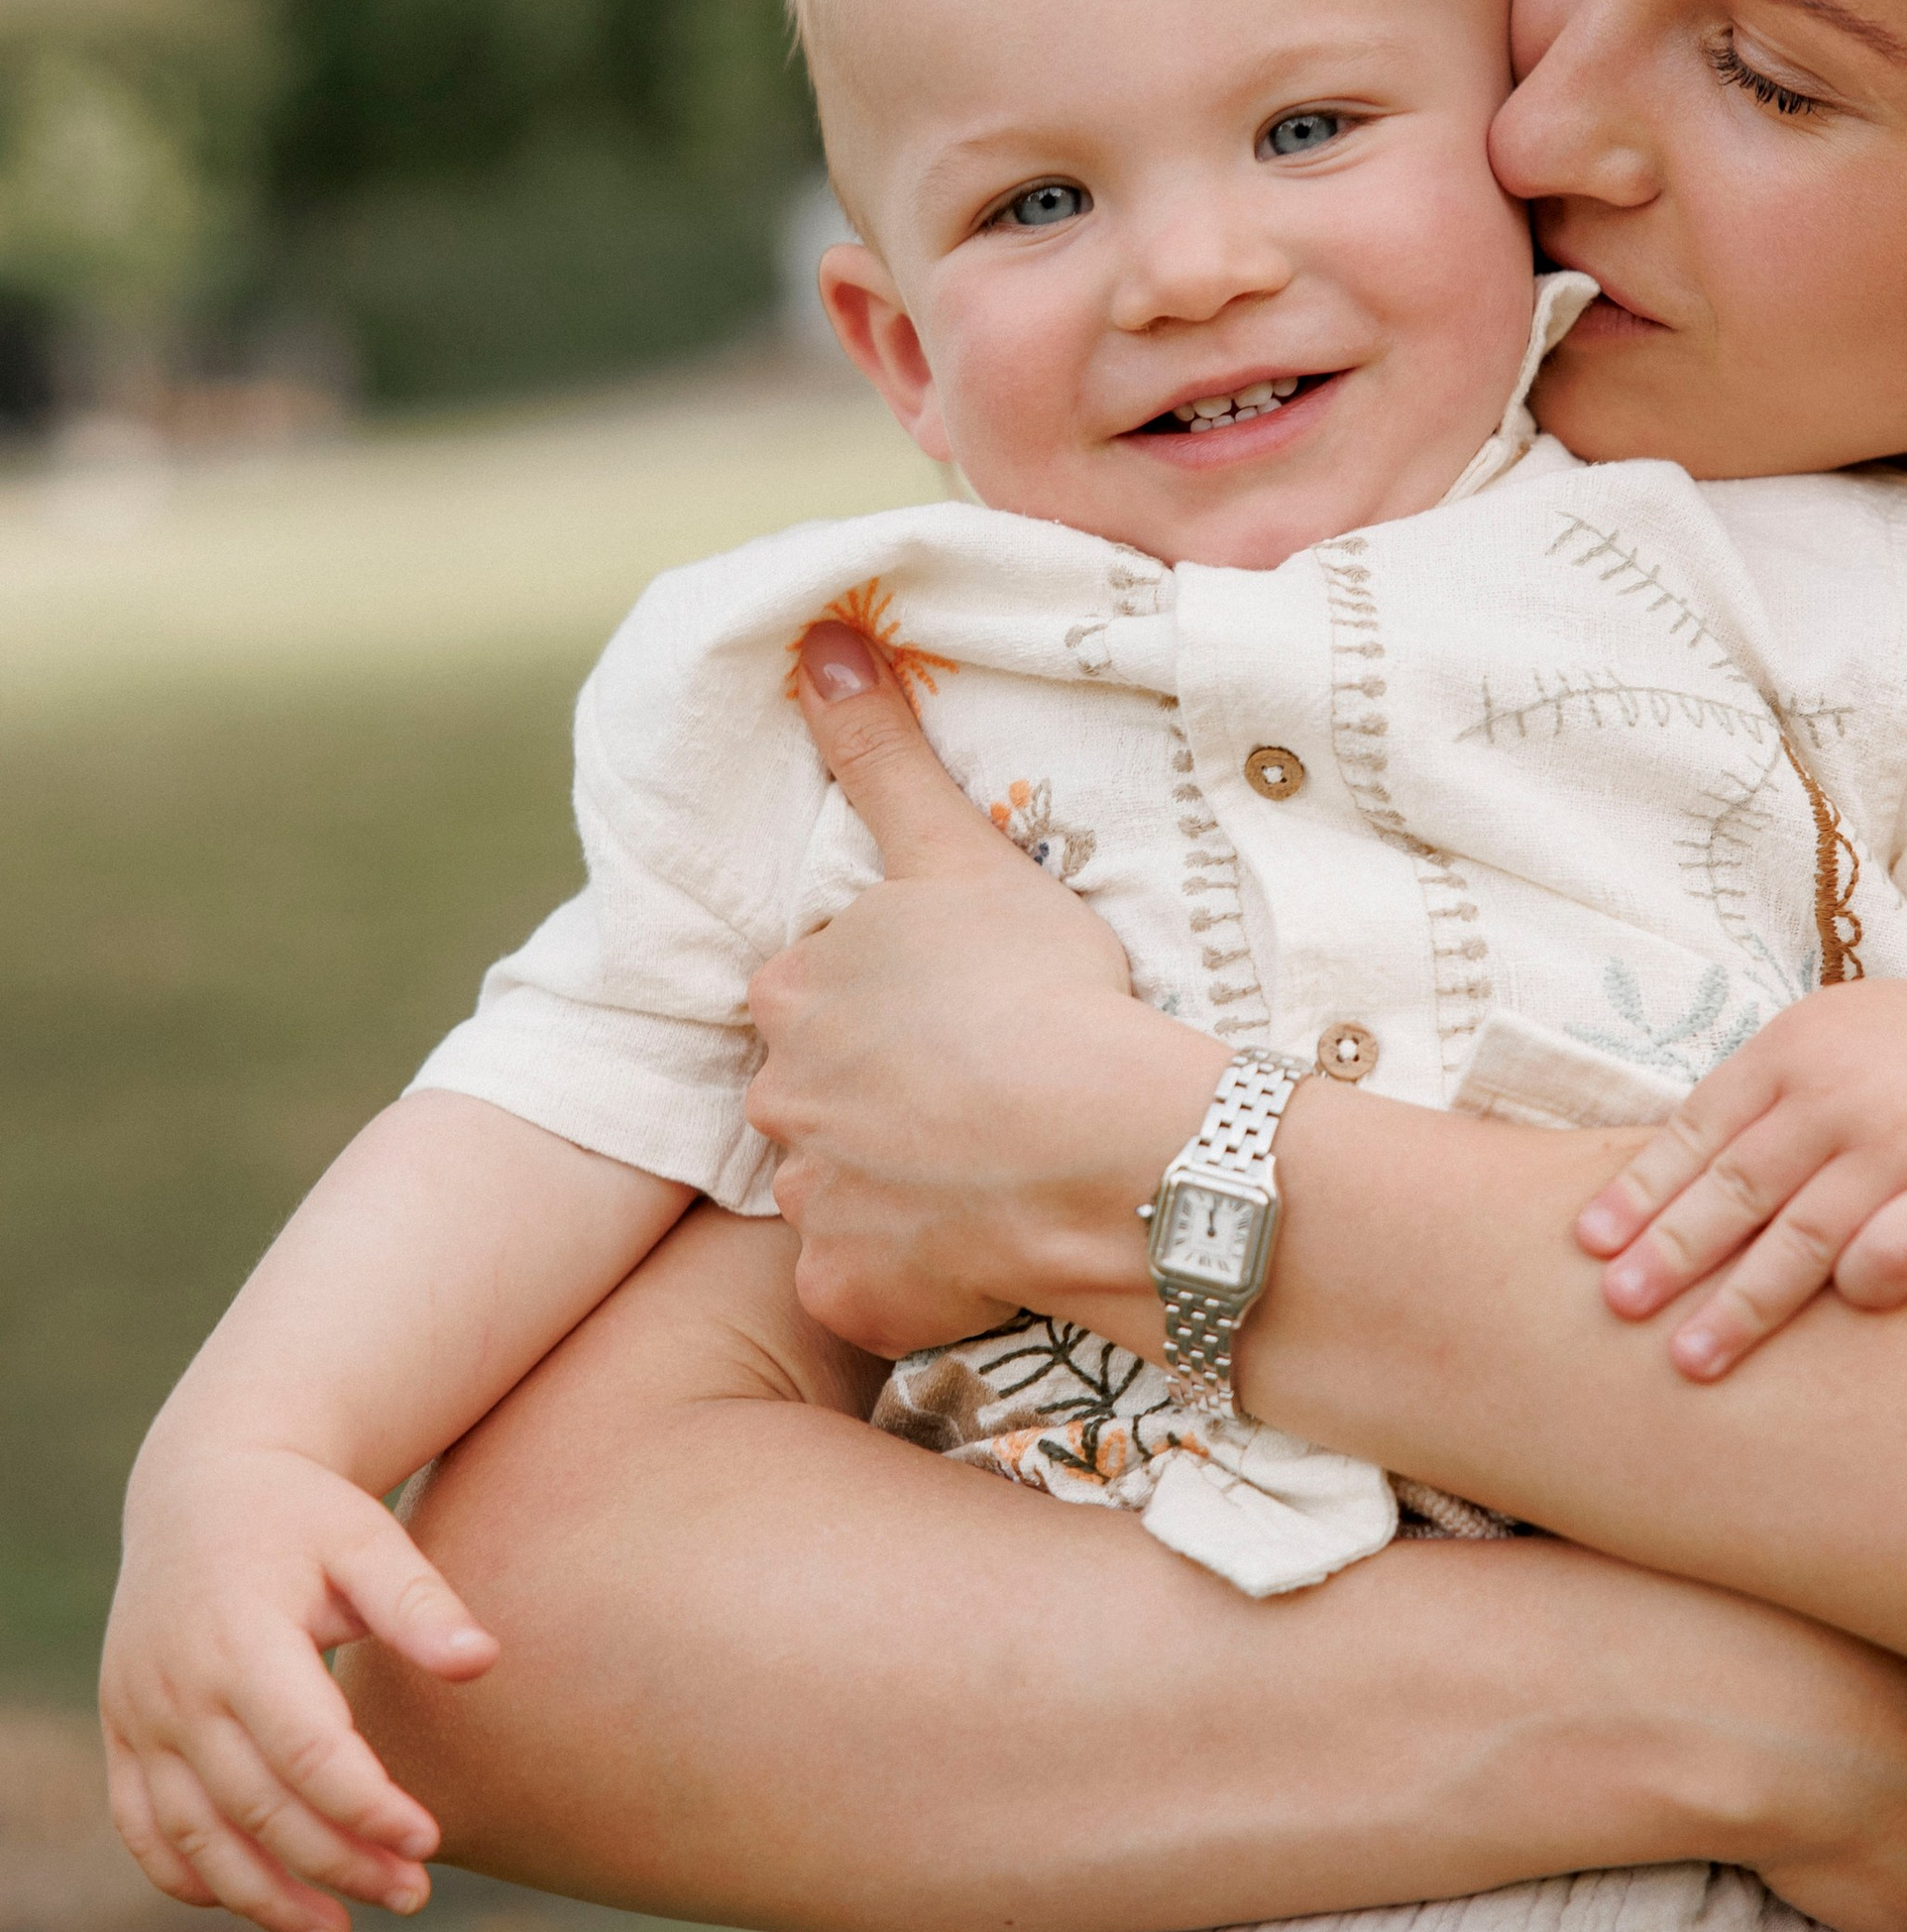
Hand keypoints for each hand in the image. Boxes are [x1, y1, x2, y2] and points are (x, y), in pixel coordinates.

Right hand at [101, 1439, 495, 1931]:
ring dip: (263, 1896)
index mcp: (239, 1638)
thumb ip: (419, 1602)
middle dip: (336, 1862)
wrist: (200, 1483)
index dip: (366, 1806)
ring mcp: (138, 1715)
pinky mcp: (122, 1732)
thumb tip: (482, 1662)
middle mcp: (176, 1688)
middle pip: (257, 1806)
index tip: (429, 1839)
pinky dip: (192, 1875)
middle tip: (412, 1894)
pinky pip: (143, 1827)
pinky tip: (257, 1899)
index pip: (306, 1751)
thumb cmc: (303, 1514)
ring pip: (194, 1836)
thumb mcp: (366, 1537)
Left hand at [746, 622, 1221, 1355]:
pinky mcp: (845, 1291)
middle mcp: (778, 1099)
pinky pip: (865, 1285)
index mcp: (794, 992)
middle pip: (816, 1092)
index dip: (888, 1003)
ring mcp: (810, 1204)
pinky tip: (981, 1246)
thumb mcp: (959, 852)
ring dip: (897, 1184)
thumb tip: (817, 641)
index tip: (959, 1013)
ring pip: (840, 1190)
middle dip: (879, 1094)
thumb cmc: (1041, 990)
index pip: (814, 993)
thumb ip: (880, 754)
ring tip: (994, 1168)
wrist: (1103, 1150)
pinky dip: (911, 1274)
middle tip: (980, 1091)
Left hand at [1575, 970, 1906, 1378]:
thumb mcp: (1813, 1049)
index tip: (1591, 1247)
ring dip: (1744, 1301)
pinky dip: (1860, 1284)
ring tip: (1689, 1358)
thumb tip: (1626, 1197)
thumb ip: (1740, 1107)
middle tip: (1618, 1309)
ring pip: (1809, 1233)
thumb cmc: (1889, 1067)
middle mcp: (1843, 1096)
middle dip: (1673, 1252)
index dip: (1642, 1189)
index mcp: (1791, 1054)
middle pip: (1741, 1186)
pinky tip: (1830, 1317)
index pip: (1699, 1130)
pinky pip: (1903, 1251)